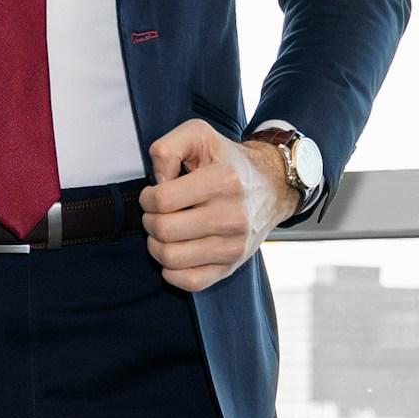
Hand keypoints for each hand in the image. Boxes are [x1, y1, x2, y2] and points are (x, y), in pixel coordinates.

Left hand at [139, 120, 296, 292]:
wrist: (272, 186)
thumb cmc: (228, 162)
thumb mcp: (199, 135)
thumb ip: (168, 147)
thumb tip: (158, 181)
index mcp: (223, 181)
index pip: (162, 200)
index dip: (147, 198)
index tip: (153, 195)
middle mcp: (232, 216)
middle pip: (163, 231)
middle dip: (149, 221)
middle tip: (156, 214)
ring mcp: (233, 245)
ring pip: (171, 259)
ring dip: (156, 246)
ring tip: (164, 233)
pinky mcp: (231, 266)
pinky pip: (189, 282)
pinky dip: (172, 272)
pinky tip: (175, 253)